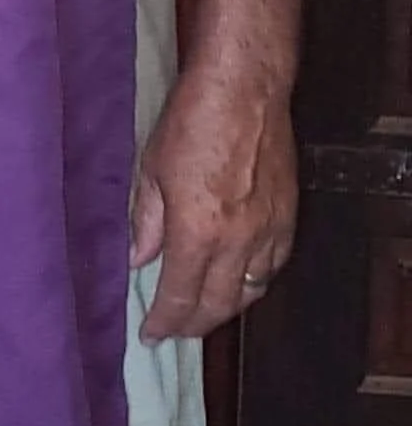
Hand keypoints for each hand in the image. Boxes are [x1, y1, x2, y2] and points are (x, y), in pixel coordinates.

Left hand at [131, 64, 296, 342]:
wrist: (244, 90)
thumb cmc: (190, 122)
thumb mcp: (151, 169)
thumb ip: (146, 221)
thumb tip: (138, 260)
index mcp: (197, 232)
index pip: (181, 296)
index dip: (164, 322)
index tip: (150, 336)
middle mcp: (237, 242)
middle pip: (219, 305)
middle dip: (194, 325)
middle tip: (174, 330)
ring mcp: (268, 231)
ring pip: (250, 291)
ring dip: (226, 309)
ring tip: (204, 312)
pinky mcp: (288, 217)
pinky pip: (273, 267)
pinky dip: (255, 282)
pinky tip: (240, 281)